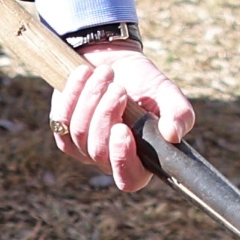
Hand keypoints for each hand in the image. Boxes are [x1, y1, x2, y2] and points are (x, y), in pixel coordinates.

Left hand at [52, 40, 193, 190]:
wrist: (114, 61)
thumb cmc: (144, 83)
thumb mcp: (167, 93)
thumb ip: (179, 113)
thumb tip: (173, 134)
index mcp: (140, 159)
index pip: (129, 178)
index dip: (122, 160)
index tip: (122, 129)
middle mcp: (109, 159)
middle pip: (98, 150)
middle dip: (106, 113)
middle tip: (118, 87)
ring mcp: (83, 148)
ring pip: (79, 133)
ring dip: (92, 97)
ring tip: (106, 73)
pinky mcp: (63, 130)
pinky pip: (61, 119)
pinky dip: (73, 92)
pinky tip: (85, 74)